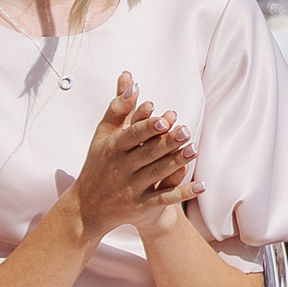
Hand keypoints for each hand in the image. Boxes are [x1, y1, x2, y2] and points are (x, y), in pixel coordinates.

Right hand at [72, 72, 201, 240]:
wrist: (87, 207)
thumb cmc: (99, 163)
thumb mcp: (103, 134)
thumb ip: (119, 107)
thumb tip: (130, 79)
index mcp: (112, 148)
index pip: (131, 136)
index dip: (146, 127)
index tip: (163, 118)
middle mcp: (121, 168)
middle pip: (146, 154)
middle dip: (166, 143)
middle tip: (185, 131)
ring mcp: (131, 188)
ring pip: (156, 174)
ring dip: (176, 162)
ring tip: (194, 149)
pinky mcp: (141, 206)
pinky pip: (163, 199)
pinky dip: (182, 193)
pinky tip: (200, 187)